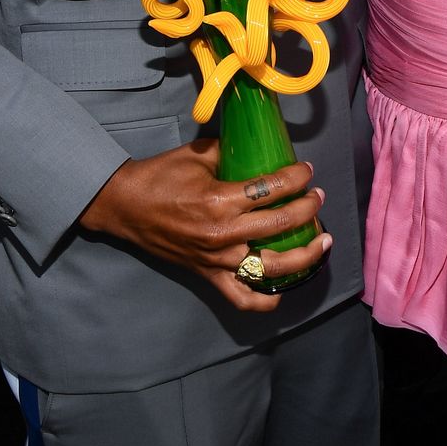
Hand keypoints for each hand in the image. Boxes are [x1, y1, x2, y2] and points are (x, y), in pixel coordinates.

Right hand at [79, 139, 329, 311]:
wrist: (125, 206)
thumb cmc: (160, 176)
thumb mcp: (197, 154)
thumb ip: (231, 151)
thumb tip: (256, 147)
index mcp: (220, 199)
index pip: (272, 188)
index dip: (297, 178)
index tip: (307, 171)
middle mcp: (223, 234)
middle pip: (280, 225)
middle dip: (308, 209)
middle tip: (318, 198)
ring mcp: (217, 260)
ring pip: (272, 266)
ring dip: (303, 255)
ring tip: (321, 242)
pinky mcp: (208, 275)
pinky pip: (242, 297)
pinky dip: (266, 298)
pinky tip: (284, 288)